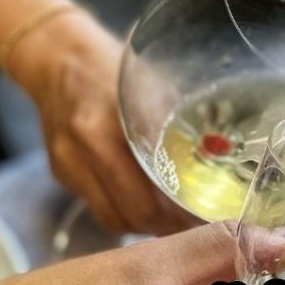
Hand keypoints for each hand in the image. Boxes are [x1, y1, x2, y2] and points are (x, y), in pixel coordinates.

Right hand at [9, 6, 190, 234]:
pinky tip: (145, 203)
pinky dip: (125, 210)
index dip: (177, 217)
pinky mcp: (62, 172)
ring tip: (172, 220)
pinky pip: (98, 205)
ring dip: (145, 225)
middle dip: (166, 227)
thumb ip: (182, 123)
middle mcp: (82, 151)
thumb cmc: (115, 70)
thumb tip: (225, 158)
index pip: (145, 198)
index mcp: (105, 130)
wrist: (59, 58)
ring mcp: (68, 164)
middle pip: (131, 214)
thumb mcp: (156, 88)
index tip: (202, 219)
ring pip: (112, 218)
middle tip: (193, 225)